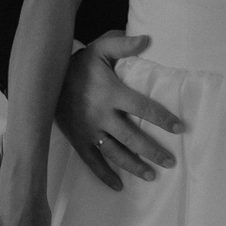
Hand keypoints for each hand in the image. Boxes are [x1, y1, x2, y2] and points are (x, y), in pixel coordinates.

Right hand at [54, 31, 185, 189]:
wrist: (46, 79)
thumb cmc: (80, 64)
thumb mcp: (100, 49)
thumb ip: (123, 45)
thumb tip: (147, 39)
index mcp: (111, 93)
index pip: (142, 108)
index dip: (161, 118)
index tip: (179, 128)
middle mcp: (101, 115)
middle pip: (131, 137)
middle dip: (152, 150)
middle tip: (171, 162)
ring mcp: (88, 130)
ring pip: (114, 153)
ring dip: (133, 166)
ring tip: (152, 176)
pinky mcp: (77, 140)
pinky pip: (92, 161)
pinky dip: (104, 175)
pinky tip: (118, 186)